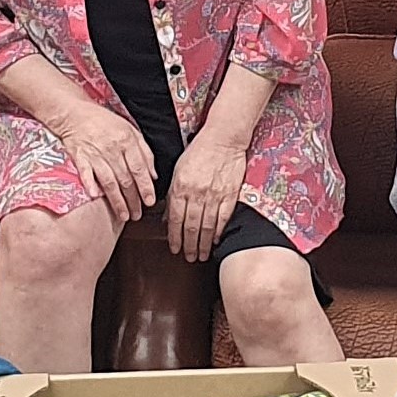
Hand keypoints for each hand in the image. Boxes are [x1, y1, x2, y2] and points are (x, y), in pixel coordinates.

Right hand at [58, 100, 159, 224]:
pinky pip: (85, 173)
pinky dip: (90, 184)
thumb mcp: (130, 130)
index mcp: (127, 140)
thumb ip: (144, 151)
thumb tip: (153, 175)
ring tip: (124, 215)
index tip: (150, 201)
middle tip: (137, 214)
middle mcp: (112, 148)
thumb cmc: (104, 122)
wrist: (74, 113)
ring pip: (109, 181)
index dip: (145, 187)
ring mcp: (95, 153)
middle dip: (133, 200)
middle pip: (126, 179)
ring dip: (117, 201)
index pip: (139, 168)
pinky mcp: (79, 157)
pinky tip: (96, 197)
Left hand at [165, 133, 245, 260]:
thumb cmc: (198, 151)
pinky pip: (223, 218)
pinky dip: (218, 231)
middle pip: (191, 226)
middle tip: (188, 258)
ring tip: (201, 255)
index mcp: (180, 186)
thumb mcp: (178, 170)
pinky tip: (215, 240)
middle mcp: (196, 193)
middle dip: (189, 245)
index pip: (175, 218)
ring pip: (207, 226)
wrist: (223, 138)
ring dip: (203, 244)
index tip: (174, 248)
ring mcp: (214, 195)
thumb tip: (166, 217)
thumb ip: (172, 194)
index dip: (174, 236)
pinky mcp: (230, 194)